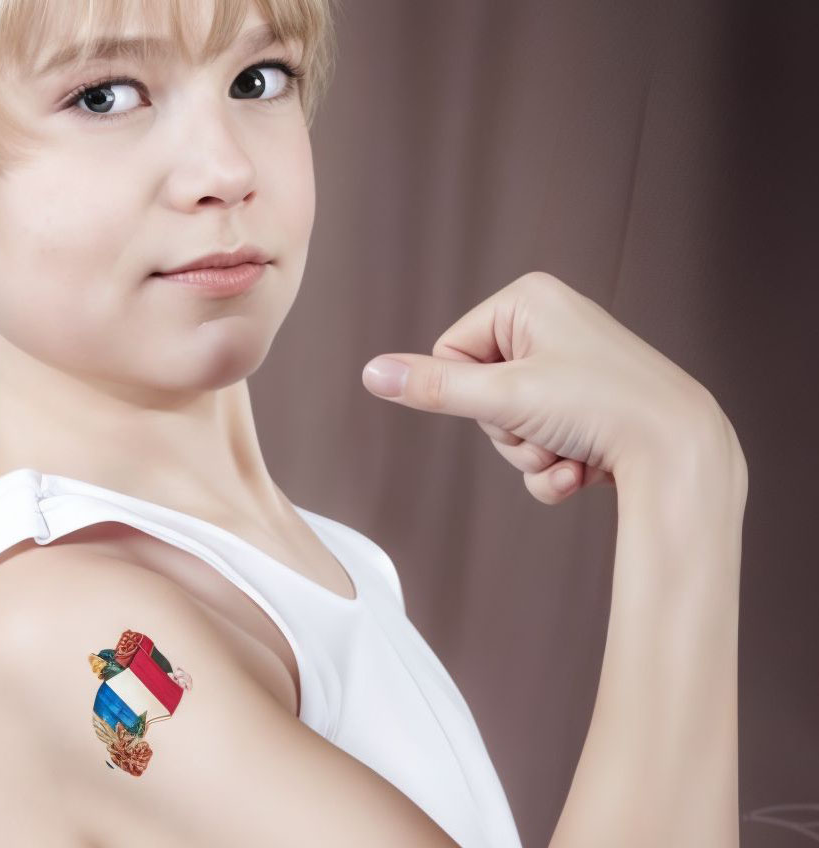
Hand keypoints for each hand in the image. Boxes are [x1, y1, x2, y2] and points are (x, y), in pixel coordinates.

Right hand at [361, 272, 731, 503]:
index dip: (468, 392)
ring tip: (570, 451)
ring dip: (530, 454)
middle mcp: (549, 324)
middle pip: (478, 393)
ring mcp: (569, 365)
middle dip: (507, 431)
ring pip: (507, 425)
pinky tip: (584, 468)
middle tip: (545, 432)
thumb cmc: (604, 406)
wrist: (680, 453)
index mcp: (528, 300)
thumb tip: (373, 372)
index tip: (511, 402)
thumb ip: (435, 387)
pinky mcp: (586, 404)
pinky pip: (539, 440)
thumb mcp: (506, 396)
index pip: (450, 351)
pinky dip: (554, 466)